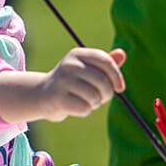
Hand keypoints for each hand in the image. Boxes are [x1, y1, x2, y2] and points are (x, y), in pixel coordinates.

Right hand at [0, 47, 125, 123]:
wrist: (43, 94)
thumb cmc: (72, 82)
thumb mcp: (88, 69)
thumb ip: (106, 63)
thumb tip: (122, 54)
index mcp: (78, 54)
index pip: (106, 61)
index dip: (117, 76)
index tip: (119, 88)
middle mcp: (69, 64)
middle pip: (103, 81)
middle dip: (107, 94)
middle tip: (101, 98)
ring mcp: (61, 80)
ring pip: (94, 96)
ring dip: (95, 103)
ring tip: (87, 102)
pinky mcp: (57, 97)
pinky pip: (84, 108)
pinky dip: (85, 111)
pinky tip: (77, 107)